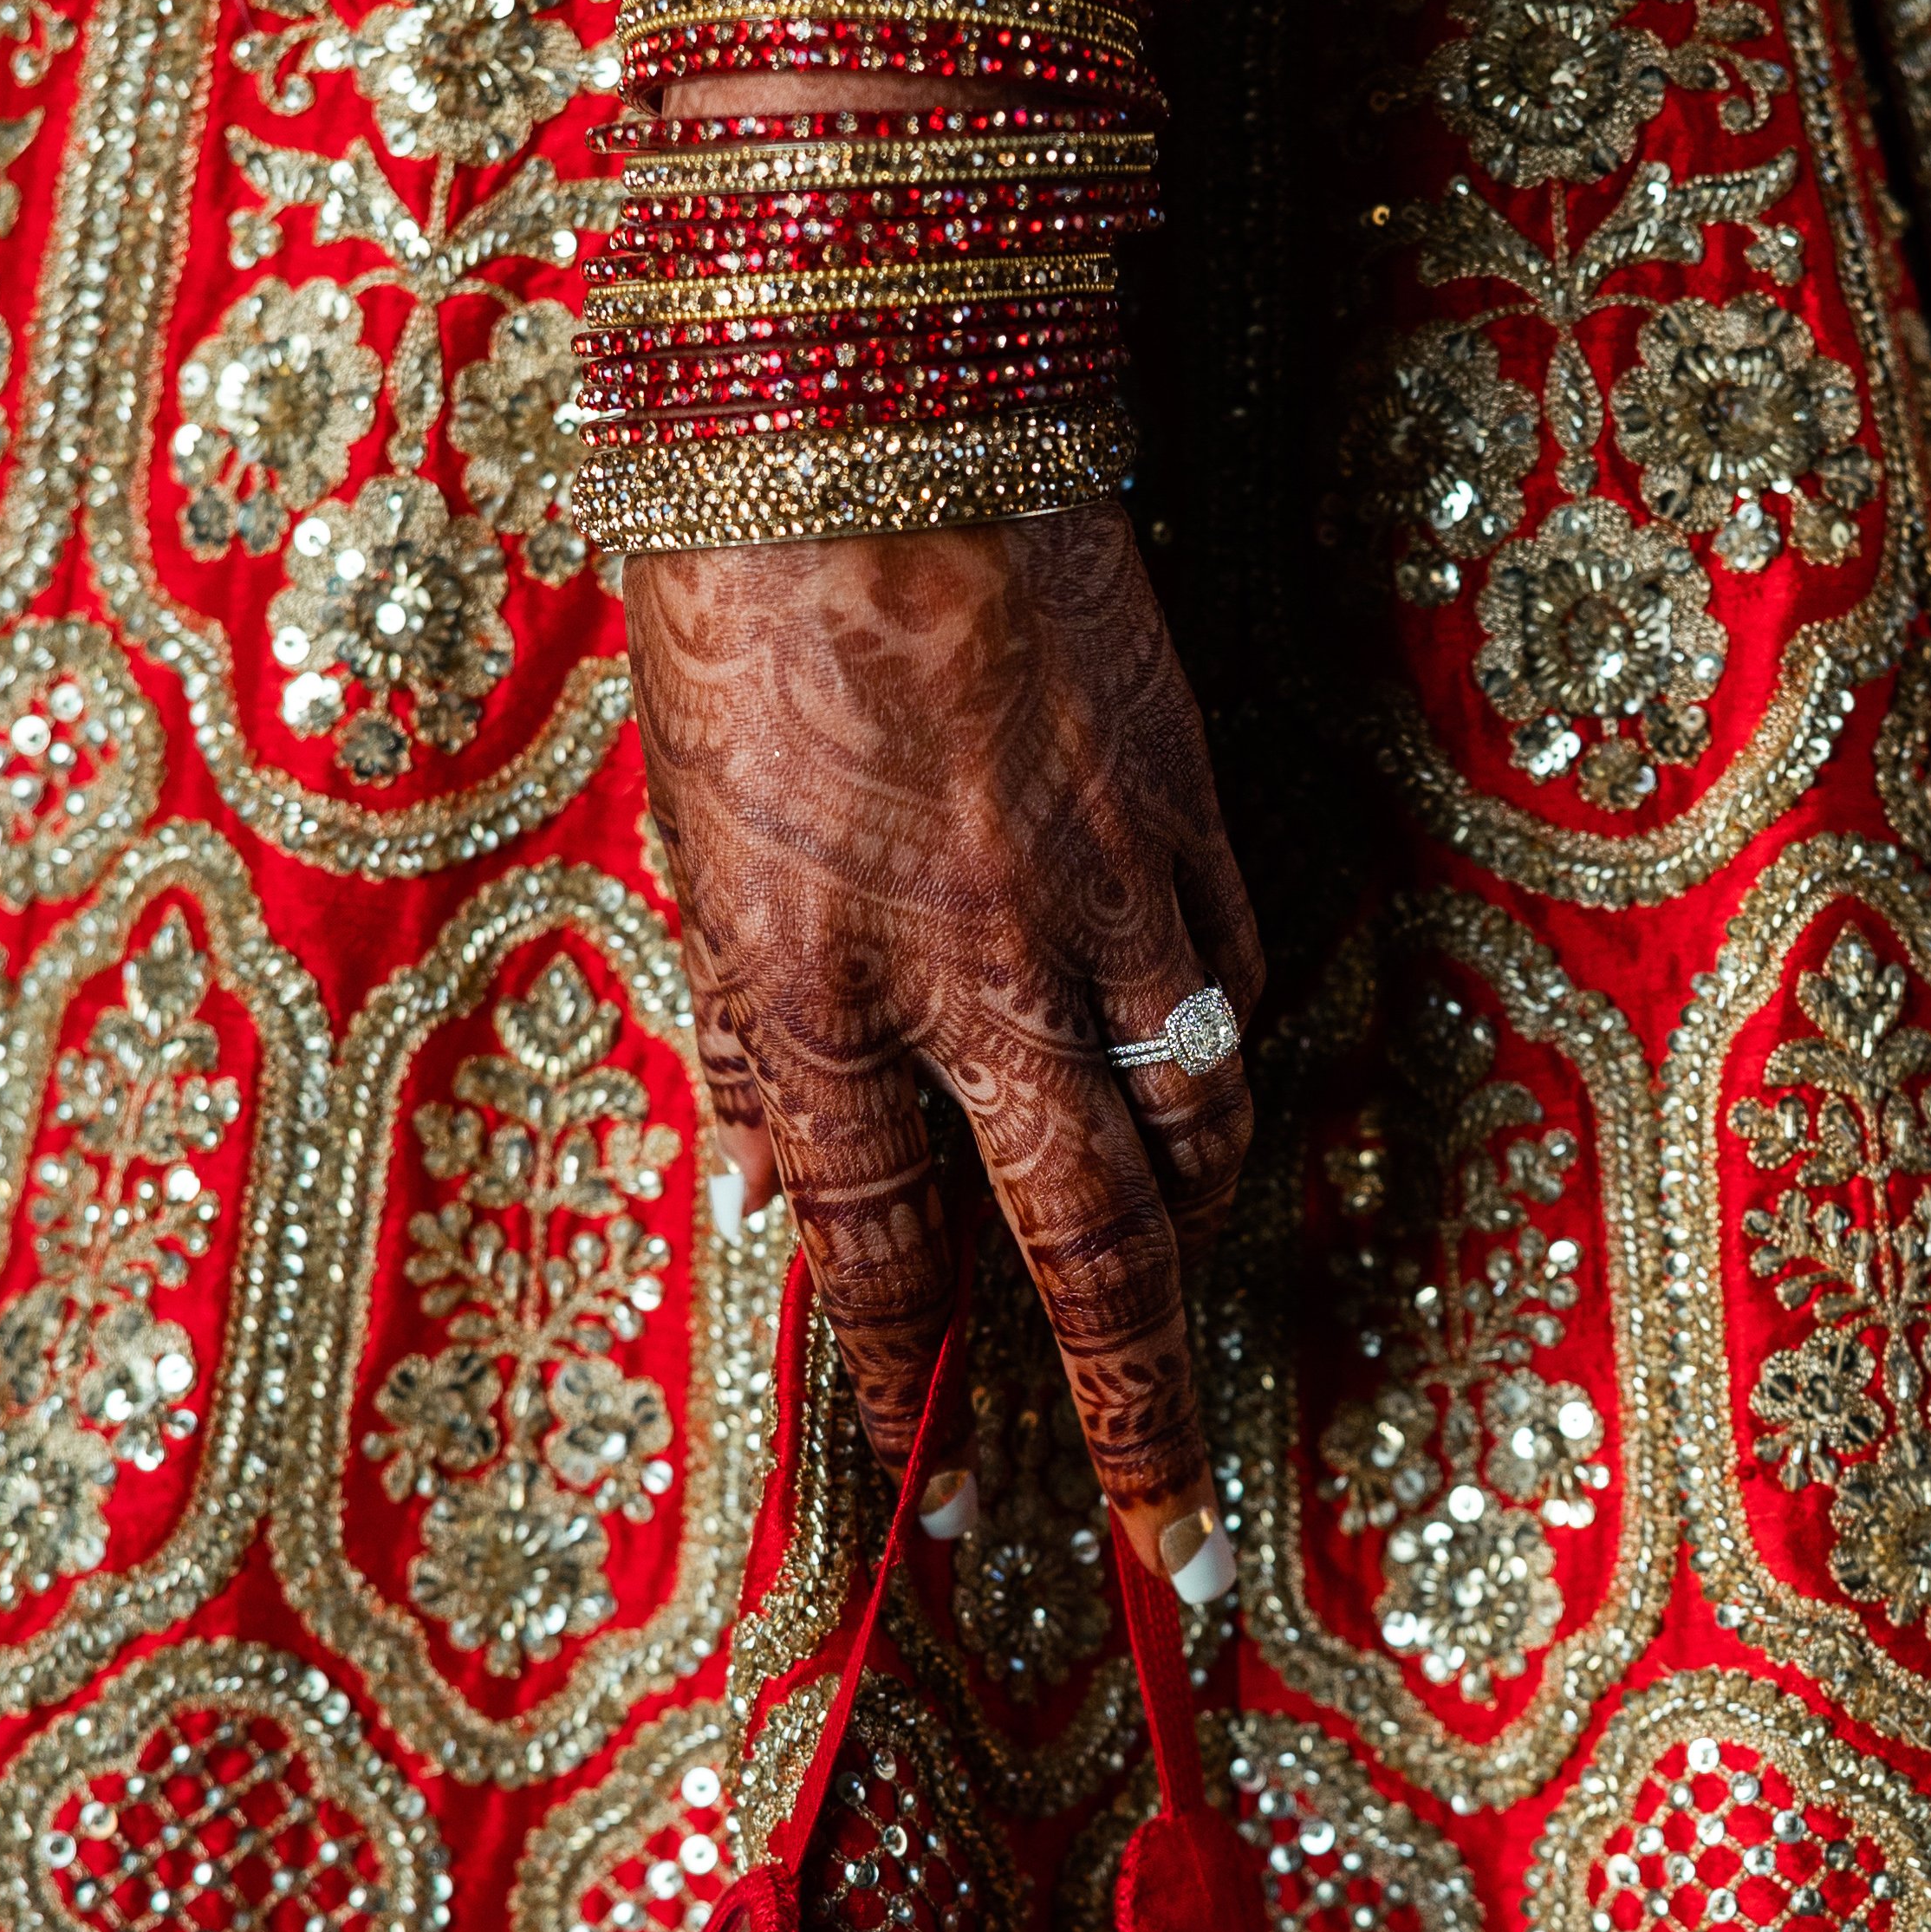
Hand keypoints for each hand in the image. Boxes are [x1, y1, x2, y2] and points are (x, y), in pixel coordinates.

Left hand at [623, 500, 1261, 1586]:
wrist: (876, 392)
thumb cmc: (740, 606)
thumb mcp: (688, 834)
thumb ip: (743, 1023)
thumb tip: (766, 1180)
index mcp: (818, 983)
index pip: (877, 1248)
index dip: (905, 1379)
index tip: (934, 1471)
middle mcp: (981, 971)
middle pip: (1092, 1251)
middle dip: (1134, 1417)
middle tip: (1169, 1540)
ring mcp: (1113, 898)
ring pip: (1199, 1133)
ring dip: (1192, 1242)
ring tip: (1170, 1299)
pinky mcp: (1198, 815)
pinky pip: (1242, 994)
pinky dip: (1225, 1072)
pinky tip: (1199, 1090)